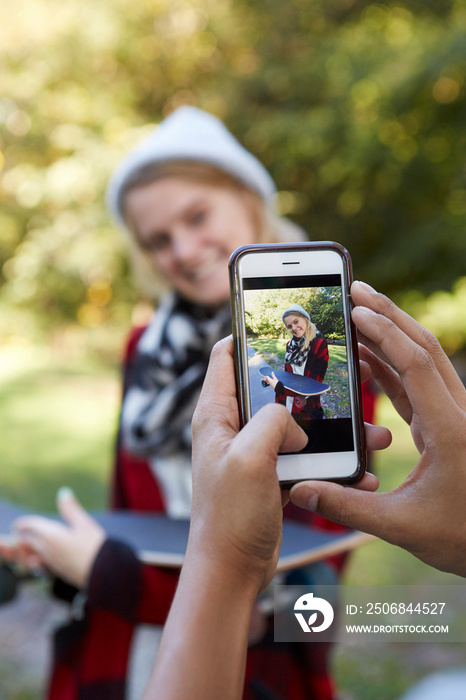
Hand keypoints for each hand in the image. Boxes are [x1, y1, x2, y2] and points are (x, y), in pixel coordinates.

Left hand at [6, 488, 105, 588]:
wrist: (104, 574)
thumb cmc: (96, 547)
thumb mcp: (85, 524)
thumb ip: (71, 509)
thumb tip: (63, 492)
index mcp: (51, 535)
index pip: (28, 526)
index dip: (22, 523)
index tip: (19, 524)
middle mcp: (46, 550)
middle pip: (23, 542)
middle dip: (16, 539)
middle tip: (6, 541)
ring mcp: (49, 562)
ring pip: (27, 555)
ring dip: (21, 552)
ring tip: (18, 548)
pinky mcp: (55, 571)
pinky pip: (37, 565)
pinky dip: (32, 561)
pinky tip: (36, 560)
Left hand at [190, 337, 388, 591]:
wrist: (232, 571)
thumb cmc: (228, 516)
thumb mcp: (249, 458)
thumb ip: (272, 421)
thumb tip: (295, 422)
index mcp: (216, 415)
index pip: (225, 357)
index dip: (248, 336)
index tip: (280, 325)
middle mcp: (232, 428)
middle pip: (270, 388)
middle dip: (307, 384)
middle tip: (342, 378)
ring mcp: (253, 452)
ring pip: (295, 424)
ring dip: (329, 427)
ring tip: (368, 433)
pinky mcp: (271, 474)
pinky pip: (304, 457)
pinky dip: (329, 460)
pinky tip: (356, 470)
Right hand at [290, 281, 465, 576]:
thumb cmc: (464, 537)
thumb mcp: (403, 526)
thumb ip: (348, 506)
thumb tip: (301, 491)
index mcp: (450, 429)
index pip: (415, 365)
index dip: (384, 334)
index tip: (355, 311)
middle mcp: (458, 413)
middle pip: (424, 348)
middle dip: (390, 315)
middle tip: (357, 290)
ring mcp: (455, 415)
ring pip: (425, 361)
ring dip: (392, 335)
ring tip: (359, 315)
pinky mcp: (449, 423)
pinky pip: (419, 384)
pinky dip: (393, 366)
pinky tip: (369, 360)